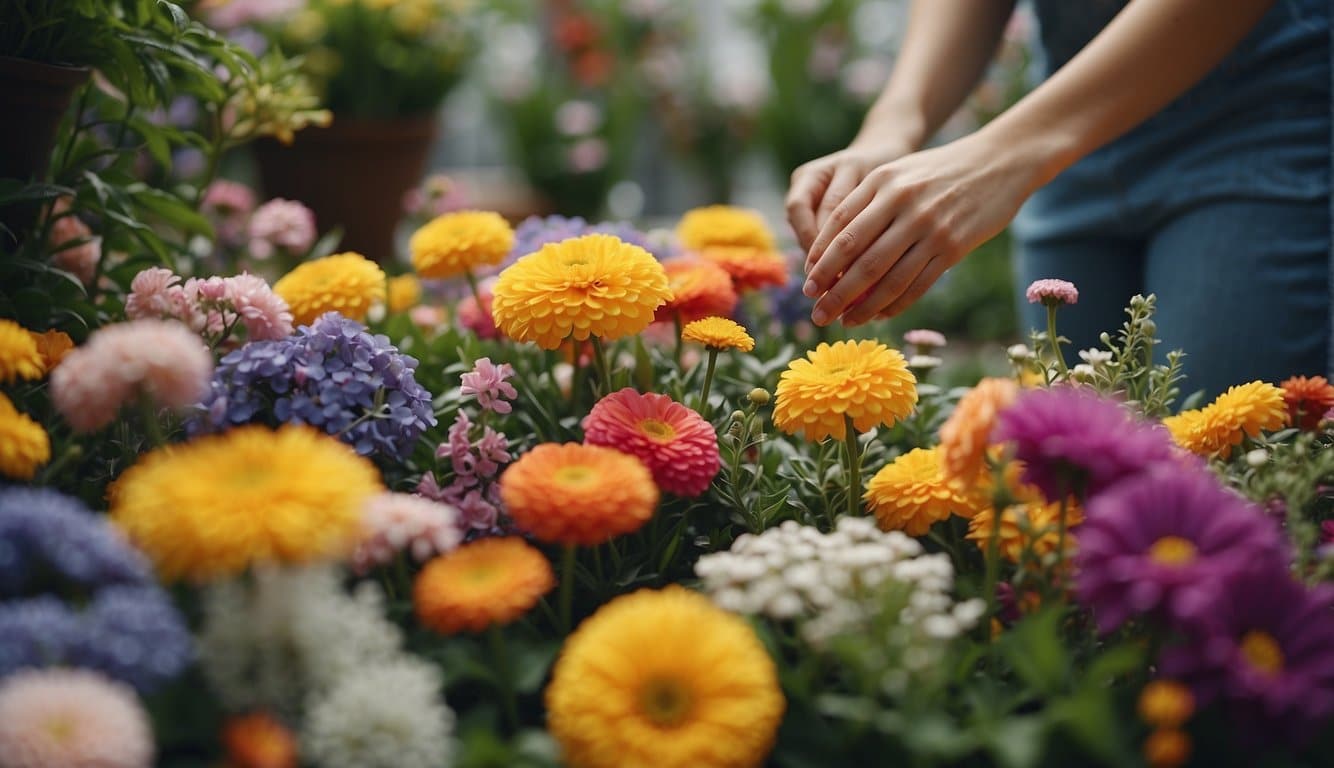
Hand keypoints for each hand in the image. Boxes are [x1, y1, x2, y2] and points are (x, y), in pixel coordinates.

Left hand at [802, 134, 1039, 326]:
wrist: (999, 162)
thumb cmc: (939, 171)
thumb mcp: (899, 173)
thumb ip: (866, 204)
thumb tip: (830, 251)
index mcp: (883, 182)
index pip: (840, 227)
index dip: (820, 260)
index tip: (808, 284)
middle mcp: (903, 203)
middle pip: (857, 257)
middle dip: (833, 291)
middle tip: (817, 312)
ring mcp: (930, 227)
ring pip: (885, 277)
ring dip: (861, 306)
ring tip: (844, 321)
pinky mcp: (952, 247)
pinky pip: (916, 284)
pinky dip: (894, 304)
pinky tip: (879, 315)